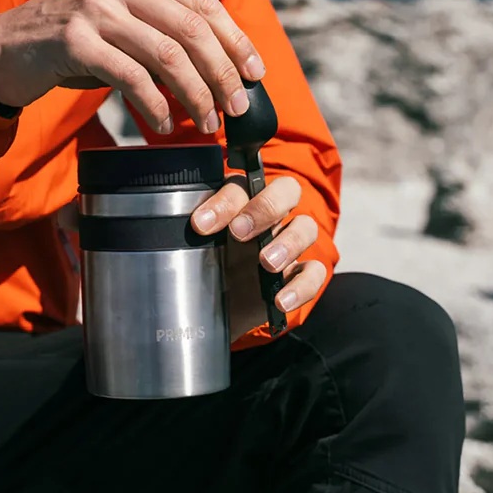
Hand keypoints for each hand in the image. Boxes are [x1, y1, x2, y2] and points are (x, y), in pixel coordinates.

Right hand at [0, 0, 264, 132]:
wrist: (5, 47)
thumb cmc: (73, 40)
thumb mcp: (121, 20)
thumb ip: (162, 29)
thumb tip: (224, 69)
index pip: (202, 3)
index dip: (236, 40)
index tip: (255, 74)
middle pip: (191, 29)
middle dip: (222, 73)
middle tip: (235, 108)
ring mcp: (96, 9)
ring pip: (168, 55)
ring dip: (195, 95)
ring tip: (206, 122)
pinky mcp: (75, 41)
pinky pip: (132, 77)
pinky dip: (156, 106)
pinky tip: (165, 125)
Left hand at [191, 174, 326, 338]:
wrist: (213, 306)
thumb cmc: (203, 262)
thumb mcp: (194, 246)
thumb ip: (192, 231)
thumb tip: (177, 226)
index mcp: (242, 199)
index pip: (241, 186)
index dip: (223, 202)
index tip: (201, 225)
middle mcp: (269, 215)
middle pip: (287, 190)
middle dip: (265, 208)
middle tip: (239, 232)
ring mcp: (288, 243)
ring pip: (306, 227)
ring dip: (288, 243)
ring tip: (266, 263)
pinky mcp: (299, 274)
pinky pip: (315, 272)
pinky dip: (302, 286)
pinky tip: (280, 299)